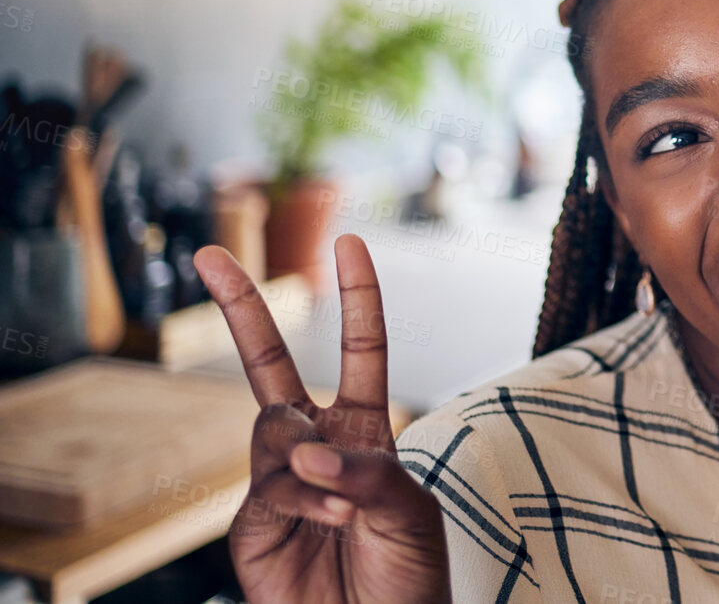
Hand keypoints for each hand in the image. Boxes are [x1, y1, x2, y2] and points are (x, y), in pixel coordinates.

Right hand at [194, 234, 451, 603]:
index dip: (357, 297)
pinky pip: (269, 486)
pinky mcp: (252, 524)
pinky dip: (303, 500)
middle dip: (242, 307)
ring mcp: (280, 481)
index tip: (349, 242)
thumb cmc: (409, 574)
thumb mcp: (412, 512)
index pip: (361, 350)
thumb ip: (369, 473)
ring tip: (343, 507)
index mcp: (366, 430)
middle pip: (270, 363)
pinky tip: (331, 524)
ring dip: (310, 459)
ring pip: (272, 426)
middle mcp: (318, 446)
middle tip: (211, 256)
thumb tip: (306, 451)